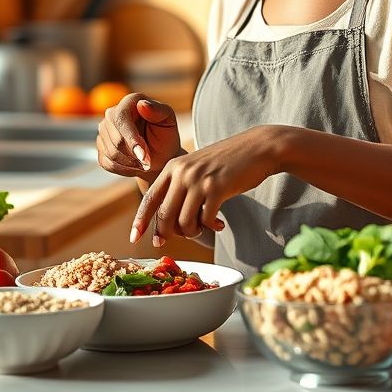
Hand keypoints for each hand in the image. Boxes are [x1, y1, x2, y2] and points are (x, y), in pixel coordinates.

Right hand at [96, 94, 183, 178]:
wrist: (159, 155)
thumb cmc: (165, 136)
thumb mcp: (168, 121)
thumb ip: (159, 110)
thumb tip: (142, 104)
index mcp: (129, 102)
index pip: (121, 118)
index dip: (131, 138)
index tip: (143, 154)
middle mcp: (112, 114)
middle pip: (115, 139)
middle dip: (134, 154)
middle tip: (148, 161)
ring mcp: (104, 131)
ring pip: (111, 152)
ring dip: (130, 163)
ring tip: (144, 163)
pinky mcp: (100, 147)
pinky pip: (107, 162)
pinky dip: (123, 169)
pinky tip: (135, 166)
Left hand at [131, 126, 280, 245]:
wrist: (257, 148)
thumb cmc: (226, 162)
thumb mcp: (196, 168)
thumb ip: (180, 188)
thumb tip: (168, 224)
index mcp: (173, 167)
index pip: (150, 197)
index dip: (141, 220)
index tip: (135, 237)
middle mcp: (182, 172)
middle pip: (164, 215)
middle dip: (166, 234)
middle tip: (169, 242)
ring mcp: (199, 180)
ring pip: (183, 221)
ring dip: (192, 232)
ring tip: (204, 227)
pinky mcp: (217, 189)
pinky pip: (204, 220)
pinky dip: (210, 227)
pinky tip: (219, 223)